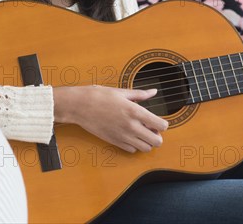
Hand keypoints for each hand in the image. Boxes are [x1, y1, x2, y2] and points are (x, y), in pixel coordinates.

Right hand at [53, 86, 168, 152]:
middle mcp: (131, 126)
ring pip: (146, 148)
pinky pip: (132, 150)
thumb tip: (153, 92)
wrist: (80, 106)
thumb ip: (140, 94)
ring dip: (147, 141)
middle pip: (157, 141)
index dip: (163, 123)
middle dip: (157, 135)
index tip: (157, 120)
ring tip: (140, 132)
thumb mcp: (121, 92)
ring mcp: (123, 136)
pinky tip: (129, 135)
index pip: (161, 125)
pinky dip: (134, 145)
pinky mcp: (114, 142)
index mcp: (135, 111)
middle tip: (151, 128)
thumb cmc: (99, 96)